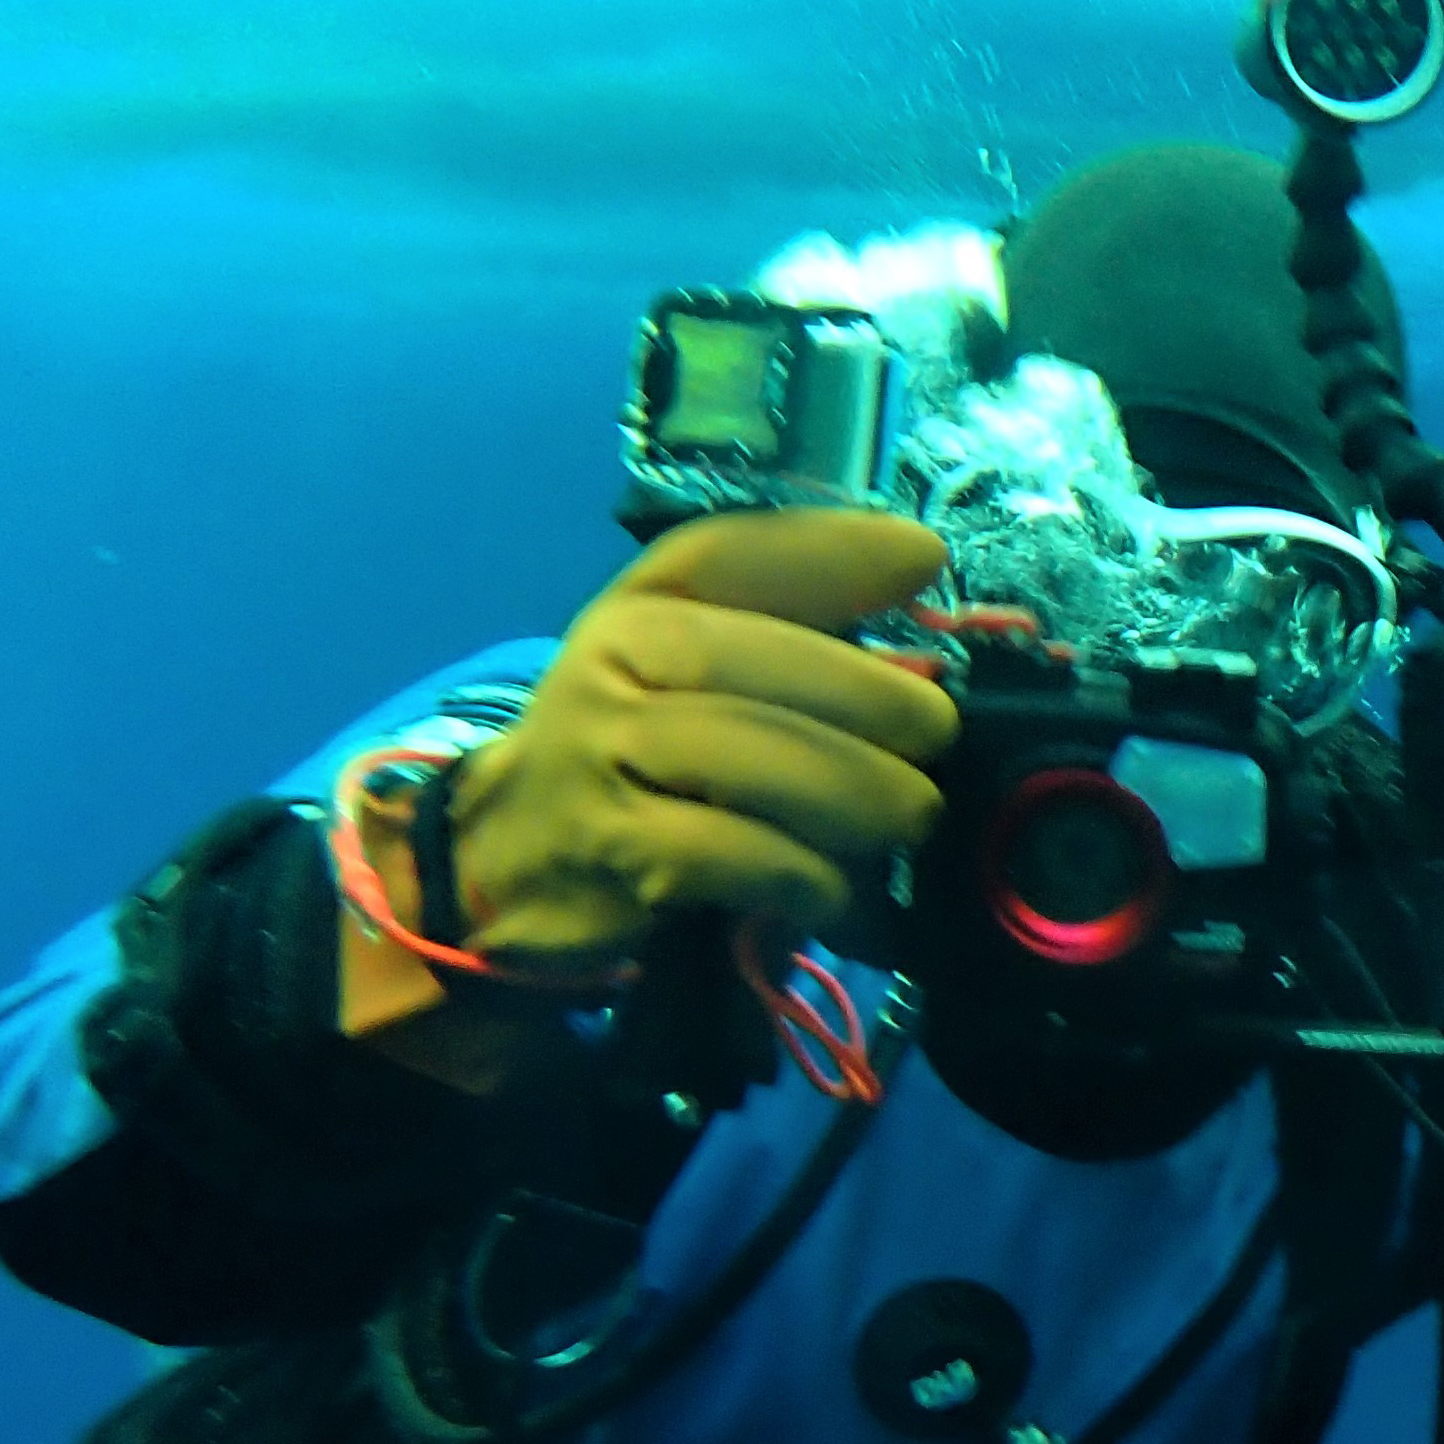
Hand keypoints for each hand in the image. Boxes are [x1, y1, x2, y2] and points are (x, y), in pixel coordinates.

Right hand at [423, 510, 960, 969]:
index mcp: (640, 604)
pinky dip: (808, 876)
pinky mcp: (610, 848)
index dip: (832, 550)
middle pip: (759, 662)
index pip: (732, 552)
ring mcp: (600, 753)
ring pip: (755, 758)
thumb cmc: (636, 759)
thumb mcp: (688, 679)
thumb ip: (792, 654)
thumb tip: (924, 668)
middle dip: (871, 699)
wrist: (509, 858)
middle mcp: (611, 660)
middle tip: (935, 737)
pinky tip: (840, 893)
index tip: (923, 559)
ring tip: (908, 818)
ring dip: (857, 795)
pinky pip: (735, 854)